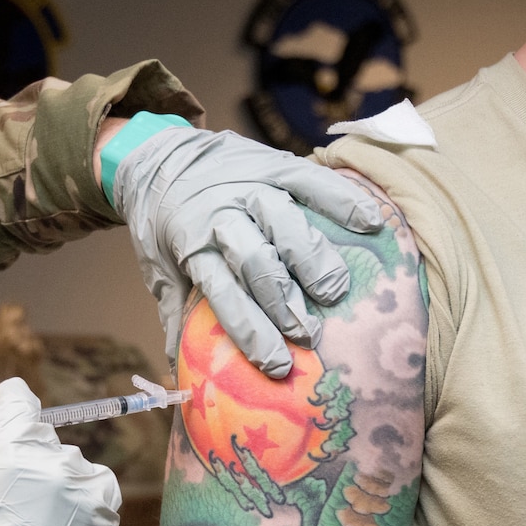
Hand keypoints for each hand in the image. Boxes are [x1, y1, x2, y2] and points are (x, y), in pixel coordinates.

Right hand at [0, 377, 121, 525]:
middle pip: (41, 435)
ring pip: (66, 464)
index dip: (2, 416)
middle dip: (24, 457)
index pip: (17, 397)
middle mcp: (56, 456)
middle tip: (6, 503)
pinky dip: (76, 502)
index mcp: (12, 445)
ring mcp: (85, 483)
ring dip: (52, 483)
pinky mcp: (107, 508)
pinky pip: (91, 487)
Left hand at [113, 123, 383, 376]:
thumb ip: (175, 312)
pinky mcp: (274, 163)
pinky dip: (342, 200)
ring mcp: (250, 187)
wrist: (158, 157)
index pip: (224, 294)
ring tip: (334, 292)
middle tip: (307, 334)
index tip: (275, 364)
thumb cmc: (162, 223)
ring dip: (312, 260)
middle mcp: (221, 216)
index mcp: (192, 246)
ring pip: (286, 224)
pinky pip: (312, 180)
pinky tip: (368, 224)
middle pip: (257, 262)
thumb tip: (181, 369)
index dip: (251, 331)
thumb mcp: (157, 268)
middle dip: (283, 302)